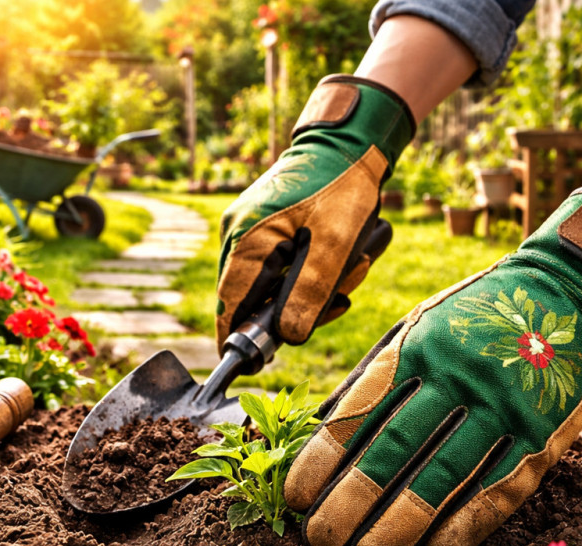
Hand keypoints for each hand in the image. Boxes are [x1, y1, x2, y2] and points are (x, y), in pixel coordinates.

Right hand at [215, 76, 414, 346]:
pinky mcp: (263, 226)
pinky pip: (277, 266)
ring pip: (268, 284)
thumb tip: (288, 337)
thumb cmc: (343, 184)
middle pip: (251, 298)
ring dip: (309, 290)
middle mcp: (237, 234)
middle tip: (340, 303)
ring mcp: (248, 229)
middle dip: (296, 309)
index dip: (237, 339)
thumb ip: (311, 290)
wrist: (348, 140)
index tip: (249, 368)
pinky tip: (340, 266)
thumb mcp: (336, 241)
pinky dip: (306, 273)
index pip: (229, 303)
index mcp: (246, 238)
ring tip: (352, 271)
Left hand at [283, 188, 581, 545]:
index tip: (296, 496)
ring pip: (443, 477)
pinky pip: (499, 489)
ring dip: (400, 525)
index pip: (358, 412)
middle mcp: (457, 377)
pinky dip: (465, 524)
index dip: (322, 459)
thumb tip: (323, 429)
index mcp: (415, 348)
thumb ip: (376, 374)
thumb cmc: (472, 319)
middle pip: (394, 450)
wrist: (568, 292)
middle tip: (321, 539)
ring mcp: (503, 407)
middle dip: (351, 501)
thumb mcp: (418, 326)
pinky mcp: (543, 435)